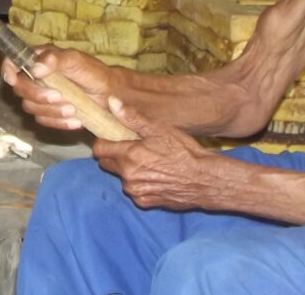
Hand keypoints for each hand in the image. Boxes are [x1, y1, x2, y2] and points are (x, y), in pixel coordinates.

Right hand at [0, 46, 113, 129]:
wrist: (108, 93)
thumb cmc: (93, 72)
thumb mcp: (76, 60)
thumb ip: (55, 59)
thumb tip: (35, 68)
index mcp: (39, 60)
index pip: (13, 62)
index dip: (8, 70)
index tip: (13, 79)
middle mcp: (36, 77)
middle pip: (20, 89)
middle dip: (39, 96)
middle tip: (59, 96)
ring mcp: (41, 95)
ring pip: (31, 108)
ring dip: (52, 110)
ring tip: (73, 108)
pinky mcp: (49, 112)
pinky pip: (44, 120)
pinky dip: (59, 122)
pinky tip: (75, 119)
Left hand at [94, 98, 224, 209]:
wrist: (205, 180)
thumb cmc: (184, 151)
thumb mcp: (160, 129)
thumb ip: (133, 118)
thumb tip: (111, 102)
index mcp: (129, 156)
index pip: (99, 149)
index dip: (105, 141)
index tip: (114, 136)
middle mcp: (128, 177)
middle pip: (107, 164)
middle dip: (115, 155)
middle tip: (134, 146)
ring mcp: (136, 192)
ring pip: (122, 178)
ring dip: (129, 170)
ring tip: (150, 162)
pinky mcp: (145, 203)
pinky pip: (135, 190)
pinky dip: (140, 183)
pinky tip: (157, 176)